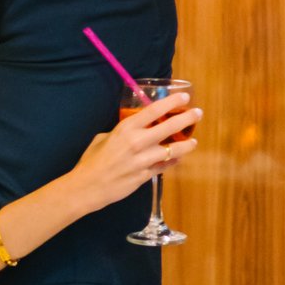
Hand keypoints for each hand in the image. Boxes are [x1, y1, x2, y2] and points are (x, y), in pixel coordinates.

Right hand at [76, 94, 200, 209]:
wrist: (87, 187)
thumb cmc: (91, 161)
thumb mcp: (103, 138)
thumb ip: (122, 132)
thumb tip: (133, 130)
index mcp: (126, 129)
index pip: (154, 111)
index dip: (172, 102)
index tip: (185, 97)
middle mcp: (137, 142)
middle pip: (169, 127)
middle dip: (187, 119)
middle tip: (197, 114)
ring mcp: (143, 160)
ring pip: (172, 150)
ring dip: (186, 145)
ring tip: (193, 141)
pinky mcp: (145, 176)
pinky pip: (164, 166)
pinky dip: (172, 162)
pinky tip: (177, 158)